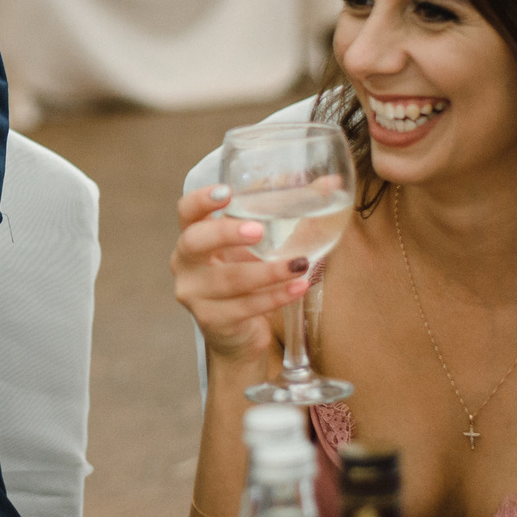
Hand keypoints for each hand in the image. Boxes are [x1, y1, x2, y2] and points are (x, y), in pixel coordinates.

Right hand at [170, 183, 312, 364]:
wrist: (236, 333)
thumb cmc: (246, 275)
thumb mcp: (258, 245)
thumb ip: (287, 215)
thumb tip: (332, 183)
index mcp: (193, 235)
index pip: (186, 211)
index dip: (201, 200)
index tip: (226, 193)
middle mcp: (185, 263)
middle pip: (194, 241)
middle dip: (225, 233)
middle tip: (259, 230)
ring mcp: (195, 294)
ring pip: (228, 280)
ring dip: (268, 271)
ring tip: (300, 264)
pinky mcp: (212, 320)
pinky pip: (245, 307)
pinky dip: (275, 297)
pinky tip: (298, 288)